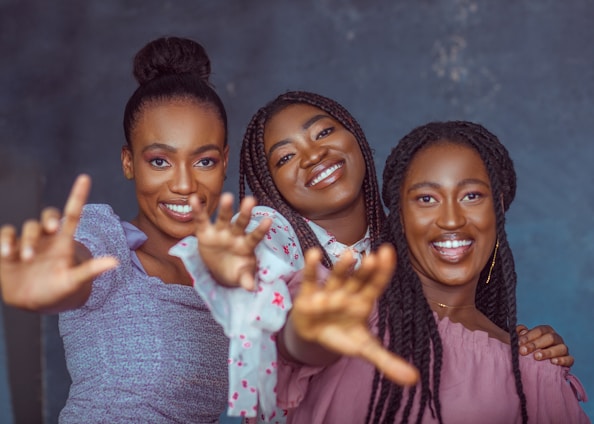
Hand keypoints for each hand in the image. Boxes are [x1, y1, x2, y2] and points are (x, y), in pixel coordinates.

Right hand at [0, 174, 117, 312]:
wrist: (35, 302)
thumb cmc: (60, 290)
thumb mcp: (75, 281)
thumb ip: (92, 270)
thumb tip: (115, 262)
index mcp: (65, 242)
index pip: (73, 213)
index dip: (78, 195)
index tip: (85, 178)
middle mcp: (47, 238)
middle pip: (48, 217)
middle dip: (49, 219)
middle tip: (53, 229)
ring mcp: (27, 242)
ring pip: (27, 227)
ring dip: (27, 241)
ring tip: (27, 258)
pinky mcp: (8, 250)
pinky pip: (5, 235)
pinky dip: (4, 241)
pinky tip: (7, 254)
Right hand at [191, 192, 270, 290]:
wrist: (220, 270)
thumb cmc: (236, 270)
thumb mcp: (241, 275)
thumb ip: (246, 279)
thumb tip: (251, 288)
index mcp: (245, 246)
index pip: (255, 237)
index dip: (261, 230)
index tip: (269, 220)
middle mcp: (234, 235)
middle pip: (241, 223)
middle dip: (245, 213)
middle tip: (251, 200)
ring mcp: (220, 232)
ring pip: (224, 218)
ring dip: (226, 208)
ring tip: (227, 196)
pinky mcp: (205, 232)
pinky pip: (201, 220)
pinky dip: (197, 210)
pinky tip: (193, 199)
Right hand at [292, 244, 418, 385]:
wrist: (314, 336)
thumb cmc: (343, 335)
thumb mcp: (365, 348)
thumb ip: (387, 361)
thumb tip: (414, 379)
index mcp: (363, 302)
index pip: (376, 285)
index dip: (382, 270)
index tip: (388, 253)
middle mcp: (348, 292)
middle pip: (358, 279)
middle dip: (365, 270)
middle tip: (372, 258)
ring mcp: (329, 291)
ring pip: (337, 277)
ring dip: (342, 267)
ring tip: (349, 255)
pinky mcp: (309, 294)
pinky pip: (311, 279)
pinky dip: (311, 267)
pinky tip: (314, 254)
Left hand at [517, 324, 573, 366]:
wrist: (539, 364)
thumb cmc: (529, 348)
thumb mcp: (523, 340)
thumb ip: (520, 333)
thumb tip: (520, 330)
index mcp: (546, 331)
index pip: (539, 331)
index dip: (529, 336)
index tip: (519, 343)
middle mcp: (556, 338)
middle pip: (549, 338)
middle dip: (535, 344)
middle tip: (523, 351)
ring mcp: (563, 349)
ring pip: (561, 348)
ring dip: (548, 352)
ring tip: (536, 357)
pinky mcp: (568, 360)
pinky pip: (569, 359)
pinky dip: (562, 360)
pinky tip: (553, 362)